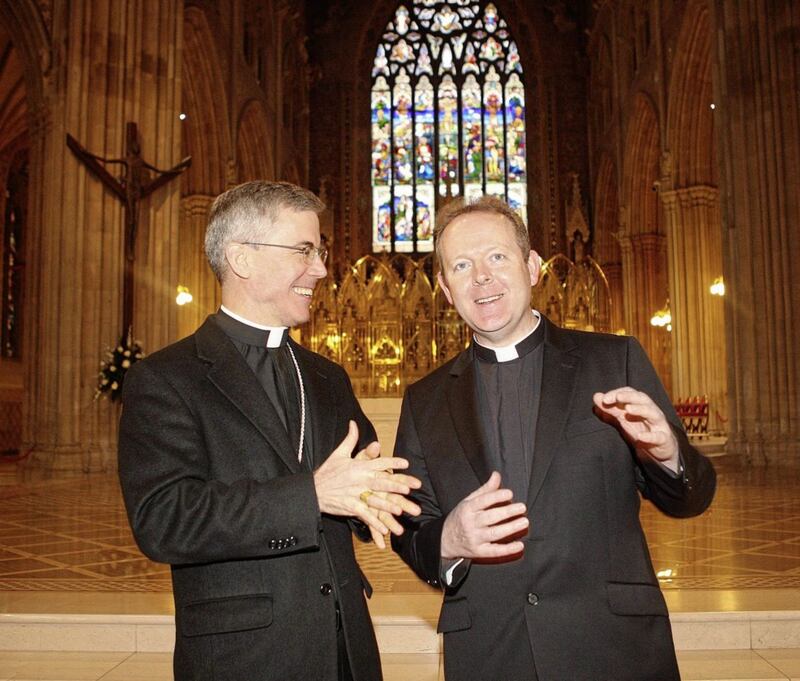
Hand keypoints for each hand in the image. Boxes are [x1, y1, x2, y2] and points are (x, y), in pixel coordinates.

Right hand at [314, 421, 421, 548]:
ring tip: (400, 510)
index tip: (406, 463)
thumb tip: (353, 423)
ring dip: (387, 506)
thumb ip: (350, 439)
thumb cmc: (327, 471)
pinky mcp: (349, 507)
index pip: (378, 462)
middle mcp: (358, 480)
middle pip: (380, 482)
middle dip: (395, 485)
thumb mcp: (339, 453)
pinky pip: (364, 515)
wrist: (312, 490)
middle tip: (410, 488)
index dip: (392, 462)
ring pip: (373, 500)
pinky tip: (384, 528)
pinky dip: (374, 522)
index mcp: (357, 466)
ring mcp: (354, 494)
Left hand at [355, 444, 421, 547]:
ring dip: (391, 523)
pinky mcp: (365, 513)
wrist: (337, 483)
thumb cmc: (353, 470)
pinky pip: (371, 524)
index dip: (404, 482)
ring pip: (385, 514)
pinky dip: (376, 533)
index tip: (415, 485)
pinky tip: (380, 543)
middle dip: (404, 505)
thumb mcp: (358, 461)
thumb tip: (375, 444)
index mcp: (379, 479)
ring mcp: (373, 504)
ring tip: (398, 532)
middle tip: (416, 511)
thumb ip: (367, 454)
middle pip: (393, 499)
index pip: (394, 480)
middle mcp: (379, 492)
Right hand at [440, 472, 527, 559]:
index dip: (496, 497)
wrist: (445, 540)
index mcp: (467, 508)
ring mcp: (474, 539)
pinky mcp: (479, 552)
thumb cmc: (460, 517)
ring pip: (494, 533)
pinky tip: (519, 545)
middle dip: (507, 512)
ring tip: (524, 522)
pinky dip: (508, 549)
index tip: (509, 493)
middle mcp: (470, 523)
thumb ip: (485, 489)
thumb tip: (497, 475)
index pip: (482, 501)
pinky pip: (495, 552)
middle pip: (490, 517)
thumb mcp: (468, 501)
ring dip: (510, 528)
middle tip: (522, 507)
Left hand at [593, 387, 679, 470]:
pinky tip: (640, 437)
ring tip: (628, 410)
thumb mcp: (622, 419)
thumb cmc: (640, 429)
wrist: (659, 448)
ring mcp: (658, 425)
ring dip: (641, 410)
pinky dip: (650, 436)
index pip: (630, 393)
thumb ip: (609, 409)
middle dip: (630, 396)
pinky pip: (659, 436)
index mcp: (640, 404)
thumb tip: (596, 397)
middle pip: (642, 399)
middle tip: (617, 397)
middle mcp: (650, 411)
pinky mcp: (663, 439)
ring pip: (653, 413)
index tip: (604, 399)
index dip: (617, 393)